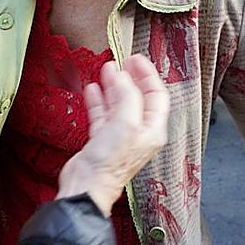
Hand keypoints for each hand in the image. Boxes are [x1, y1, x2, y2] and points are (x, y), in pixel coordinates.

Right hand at [56, 54, 168, 215]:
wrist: (87, 185)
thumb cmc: (110, 163)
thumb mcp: (125, 121)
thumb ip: (127, 95)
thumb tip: (122, 77)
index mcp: (152, 129)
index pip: (157, 95)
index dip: (148, 74)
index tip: (136, 59)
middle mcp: (138, 132)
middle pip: (138, 97)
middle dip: (130, 78)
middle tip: (121, 61)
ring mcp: (120, 136)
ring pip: (118, 104)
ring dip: (112, 86)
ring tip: (106, 70)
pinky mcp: (102, 140)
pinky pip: (103, 114)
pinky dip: (98, 100)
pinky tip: (92, 89)